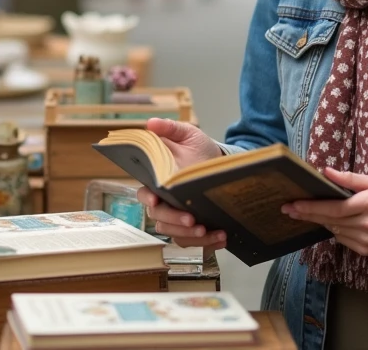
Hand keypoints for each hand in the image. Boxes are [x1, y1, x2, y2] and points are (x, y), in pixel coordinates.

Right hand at [134, 119, 225, 250]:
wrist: (222, 166)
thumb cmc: (200, 150)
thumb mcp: (188, 135)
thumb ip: (170, 129)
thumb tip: (151, 123)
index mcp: (158, 182)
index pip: (145, 194)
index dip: (148, 199)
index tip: (157, 200)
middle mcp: (164, 204)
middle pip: (159, 218)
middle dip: (174, 220)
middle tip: (192, 219)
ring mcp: (177, 218)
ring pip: (175, 234)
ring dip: (191, 236)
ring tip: (209, 230)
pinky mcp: (193, 230)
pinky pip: (195, 242)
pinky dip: (208, 243)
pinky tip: (222, 236)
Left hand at [281, 169, 367, 257]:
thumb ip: (349, 179)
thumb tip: (326, 172)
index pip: (333, 208)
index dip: (311, 208)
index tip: (293, 204)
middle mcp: (367, 225)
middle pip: (329, 221)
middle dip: (307, 215)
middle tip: (288, 209)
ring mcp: (367, 241)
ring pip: (334, 231)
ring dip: (322, 222)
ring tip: (311, 212)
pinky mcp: (367, 250)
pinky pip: (343, 239)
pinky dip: (336, 230)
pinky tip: (336, 222)